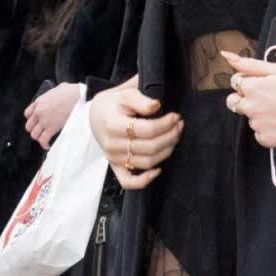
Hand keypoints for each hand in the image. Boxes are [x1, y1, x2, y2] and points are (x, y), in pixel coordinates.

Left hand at [25, 81, 82, 148]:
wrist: (78, 98)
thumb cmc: (72, 92)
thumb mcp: (60, 88)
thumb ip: (55, 92)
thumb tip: (60, 92)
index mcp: (39, 102)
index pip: (27, 114)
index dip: (32, 119)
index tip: (36, 122)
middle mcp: (39, 112)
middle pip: (28, 126)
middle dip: (34, 130)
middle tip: (40, 132)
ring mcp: (44, 121)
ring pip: (34, 134)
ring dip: (39, 138)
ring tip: (44, 139)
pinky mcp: (51, 128)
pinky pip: (43, 140)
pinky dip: (44, 144)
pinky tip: (48, 145)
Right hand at [88, 74, 182, 190]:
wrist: (96, 115)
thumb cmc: (112, 103)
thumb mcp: (124, 93)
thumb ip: (140, 98)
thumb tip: (156, 105)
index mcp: (113, 124)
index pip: (147, 130)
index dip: (166, 124)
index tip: (175, 117)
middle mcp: (112, 144)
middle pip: (151, 147)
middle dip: (171, 136)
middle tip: (179, 126)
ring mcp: (113, 158)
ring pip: (147, 162)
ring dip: (166, 152)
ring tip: (174, 138)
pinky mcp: (115, 167)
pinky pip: (129, 182)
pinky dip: (145, 180)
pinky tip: (158, 170)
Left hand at [221, 49, 275, 149]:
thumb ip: (249, 64)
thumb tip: (226, 56)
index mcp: (252, 87)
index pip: (236, 82)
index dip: (250, 81)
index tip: (266, 84)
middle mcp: (250, 107)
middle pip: (234, 102)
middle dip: (245, 99)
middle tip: (269, 98)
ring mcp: (257, 125)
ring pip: (250, 118)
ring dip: (260, 114)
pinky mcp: (266, 140)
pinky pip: (260, 134)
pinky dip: (269, 130)